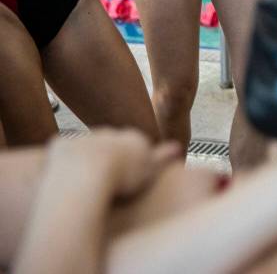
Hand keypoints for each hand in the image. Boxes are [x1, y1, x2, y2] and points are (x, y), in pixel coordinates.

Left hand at [46, 129, 180, 198]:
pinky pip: (64, 153)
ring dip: (88, 159)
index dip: (132, 161)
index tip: (129, 177)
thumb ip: (163, 158)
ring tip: (87, 181)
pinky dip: (65, 162)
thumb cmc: (121, 176)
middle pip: (112, 144)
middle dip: (110, 156)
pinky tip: (66, 176)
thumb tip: (178, 147)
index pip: (135, 145)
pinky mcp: (63, 145)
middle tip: (108, 179)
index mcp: (132, 138)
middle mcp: (110, 133)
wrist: (86, 172)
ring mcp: (86, 138)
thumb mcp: (150, 169)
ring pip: (88, 147)